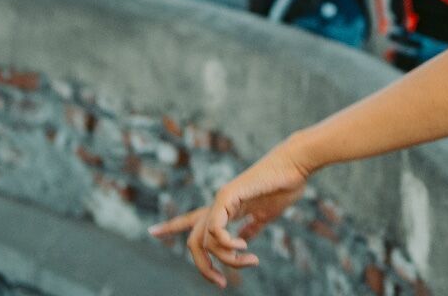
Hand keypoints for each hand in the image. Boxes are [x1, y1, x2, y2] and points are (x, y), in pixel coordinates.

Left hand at [149, 142, 310, 287]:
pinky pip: (215, 231)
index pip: (192, 219)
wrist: (295, 165)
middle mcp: (218, 204)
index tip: (152, 231)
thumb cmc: (284, 185)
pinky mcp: (227, 196)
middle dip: (203, 267)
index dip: (171, 226)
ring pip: (205, 242)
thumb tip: (245, 239)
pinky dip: (227, 245)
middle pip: (194, 241)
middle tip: (220, 283)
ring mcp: (220, 200)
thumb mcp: (266, 214)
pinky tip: (244, 246)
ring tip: (249, 259)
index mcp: (225, 208)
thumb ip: (252, 226)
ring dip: (227, 259)